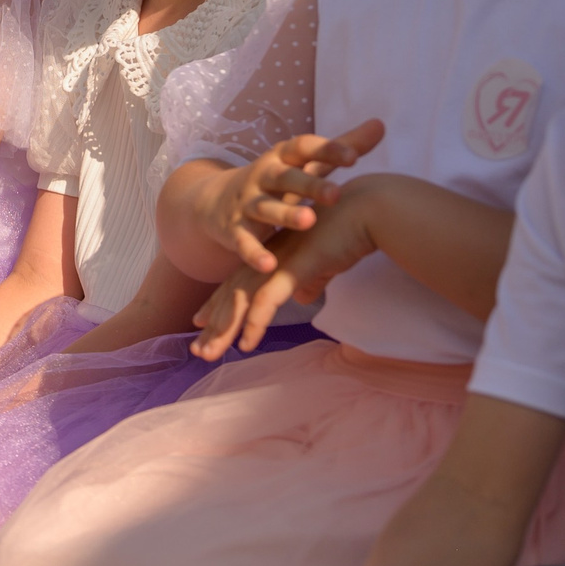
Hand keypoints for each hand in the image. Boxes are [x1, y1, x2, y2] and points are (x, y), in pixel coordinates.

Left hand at [191, 179, 383, 360]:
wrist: (367, 211)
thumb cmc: (348, 234)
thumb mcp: (323, 262)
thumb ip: (309, 279)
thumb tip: (302, 296)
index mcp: (270, 255)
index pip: (236, 284)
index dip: (219, 305)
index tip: (201, 323)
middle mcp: (266, 258)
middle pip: (231, 295)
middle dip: (213, 324)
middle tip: (198, 350)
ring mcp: (276, 263)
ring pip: (240, 301)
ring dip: (224, 330)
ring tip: (209, 354)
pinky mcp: (292, 268)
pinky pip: (266, 301)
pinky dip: (254, 324)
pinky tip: (246, 344)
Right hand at [208, 119, 384, 273]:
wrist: (213, 201)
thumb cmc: (273, 181)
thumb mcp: (302, 163)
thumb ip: (340, 147)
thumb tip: (380, 125)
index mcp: (281, 158)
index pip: (303, 148)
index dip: (326, 150)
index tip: (354, 157)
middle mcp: (262, 176)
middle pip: (285, 178)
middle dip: (309, 185)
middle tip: (336, 194)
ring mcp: (246, 203)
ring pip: (266, 208)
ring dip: (285, 214)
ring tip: (308, 221)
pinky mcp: (233, 230)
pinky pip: (244, 242)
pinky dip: (255, 253)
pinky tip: (270, 266)